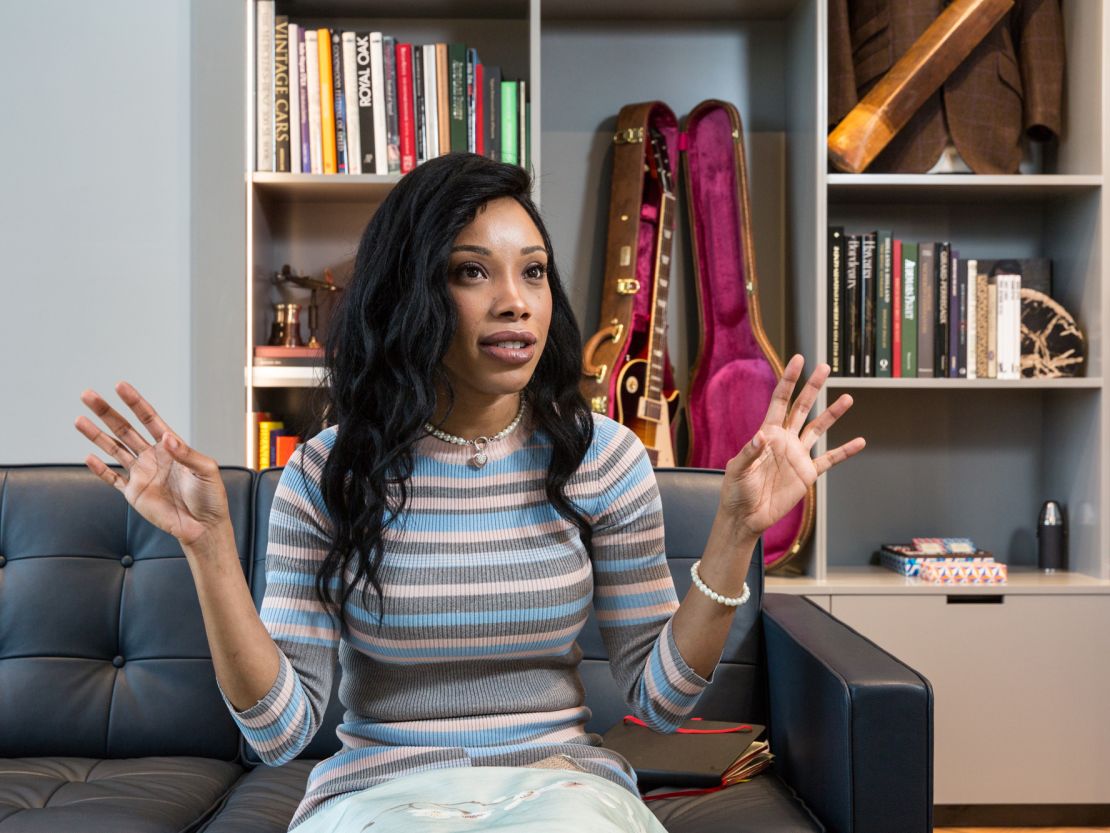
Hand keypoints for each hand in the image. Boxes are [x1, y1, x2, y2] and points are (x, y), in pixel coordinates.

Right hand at [75, 382, 230, 548]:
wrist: (204, 525)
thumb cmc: (210, 496)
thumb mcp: (206, 470)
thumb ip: (186, 454)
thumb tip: (167, 437)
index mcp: (171, 447)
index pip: (149, 419)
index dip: (135, 402)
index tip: (120, 386)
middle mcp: (153, 457)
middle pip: (125, 429)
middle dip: (106, 412)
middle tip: (88, 395)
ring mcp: (142, 474)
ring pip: (114, 450)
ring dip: (97, 435)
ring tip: (79, 420)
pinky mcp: (134, 494)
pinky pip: (113, 479)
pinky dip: (100, 469)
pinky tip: (88, 457)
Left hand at [720, 355, 864, 538]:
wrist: (746, 516)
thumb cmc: (735, 491)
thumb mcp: (737, 470)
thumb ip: (749, 453)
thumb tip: (762, 437)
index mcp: (767, 434)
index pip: (780, 401)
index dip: (789, 381)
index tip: (798, 360)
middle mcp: (785, 440)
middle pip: (802, 408)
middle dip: (813, 387)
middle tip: (825, 368)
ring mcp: (797, 456)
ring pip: (818, 429)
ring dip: (832, 414)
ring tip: (847, 398)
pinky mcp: (807, 474)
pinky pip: (829, 459)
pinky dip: (845, 451)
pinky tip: (860, 442)